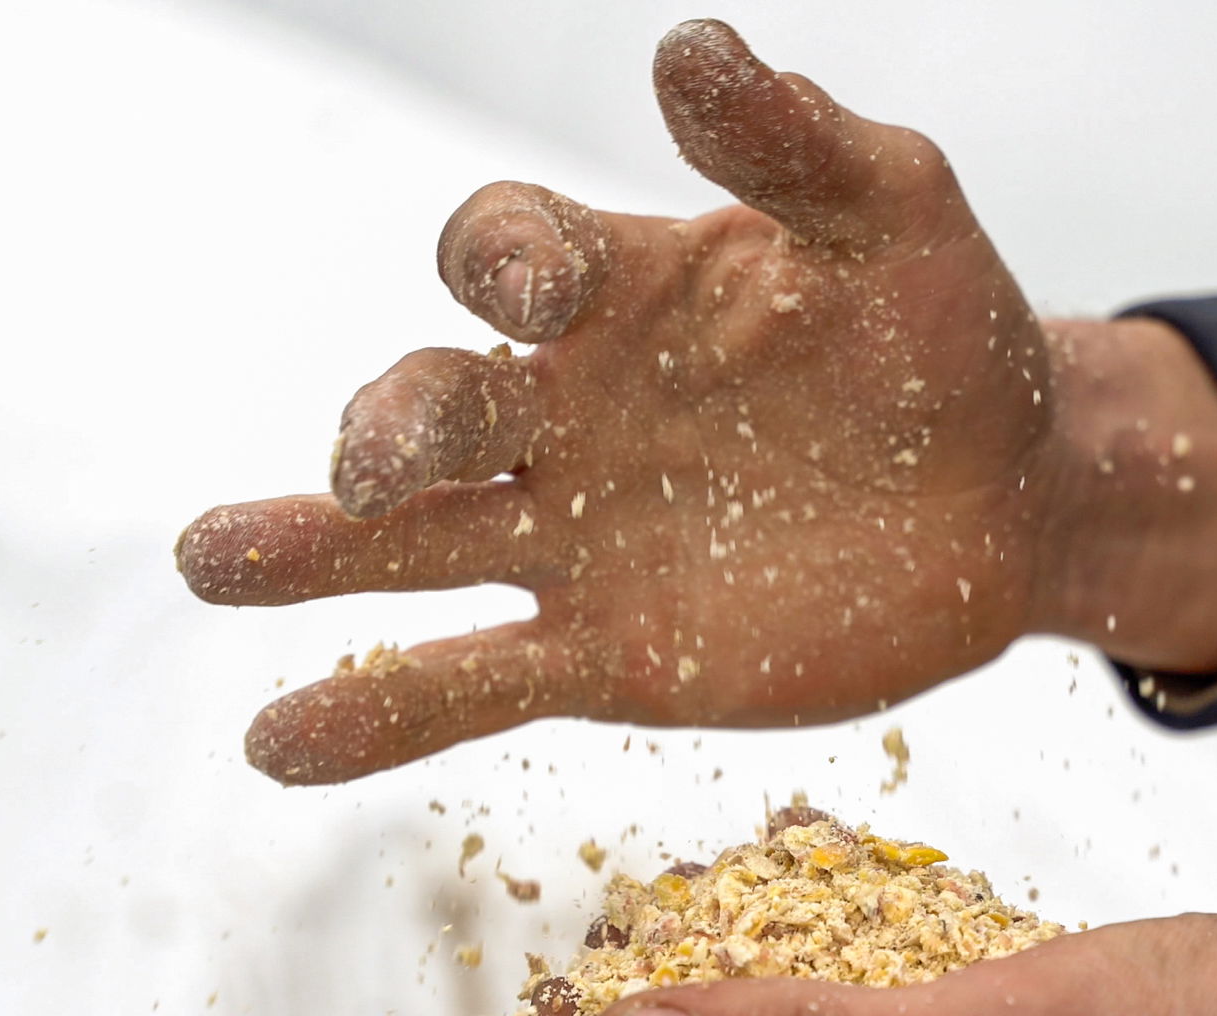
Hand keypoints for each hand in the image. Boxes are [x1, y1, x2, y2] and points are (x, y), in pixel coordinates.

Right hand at [178, 19, 1216, 783]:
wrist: (1006, 499)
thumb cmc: (946, 340)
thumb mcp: (899, 227)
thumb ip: (801, 151)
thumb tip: (690, 48)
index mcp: (624, 293)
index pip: (513, 255)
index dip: (509, 266)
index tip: (536, 294)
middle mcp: (570, 411)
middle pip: (438, 404)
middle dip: (395, 428)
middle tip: (376, 466)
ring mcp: (579, 537)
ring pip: (414, 544)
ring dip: (311, 551)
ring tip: (211, 561)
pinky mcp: (612, 657)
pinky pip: (476, 682)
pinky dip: (378, 710)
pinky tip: (280, 745)